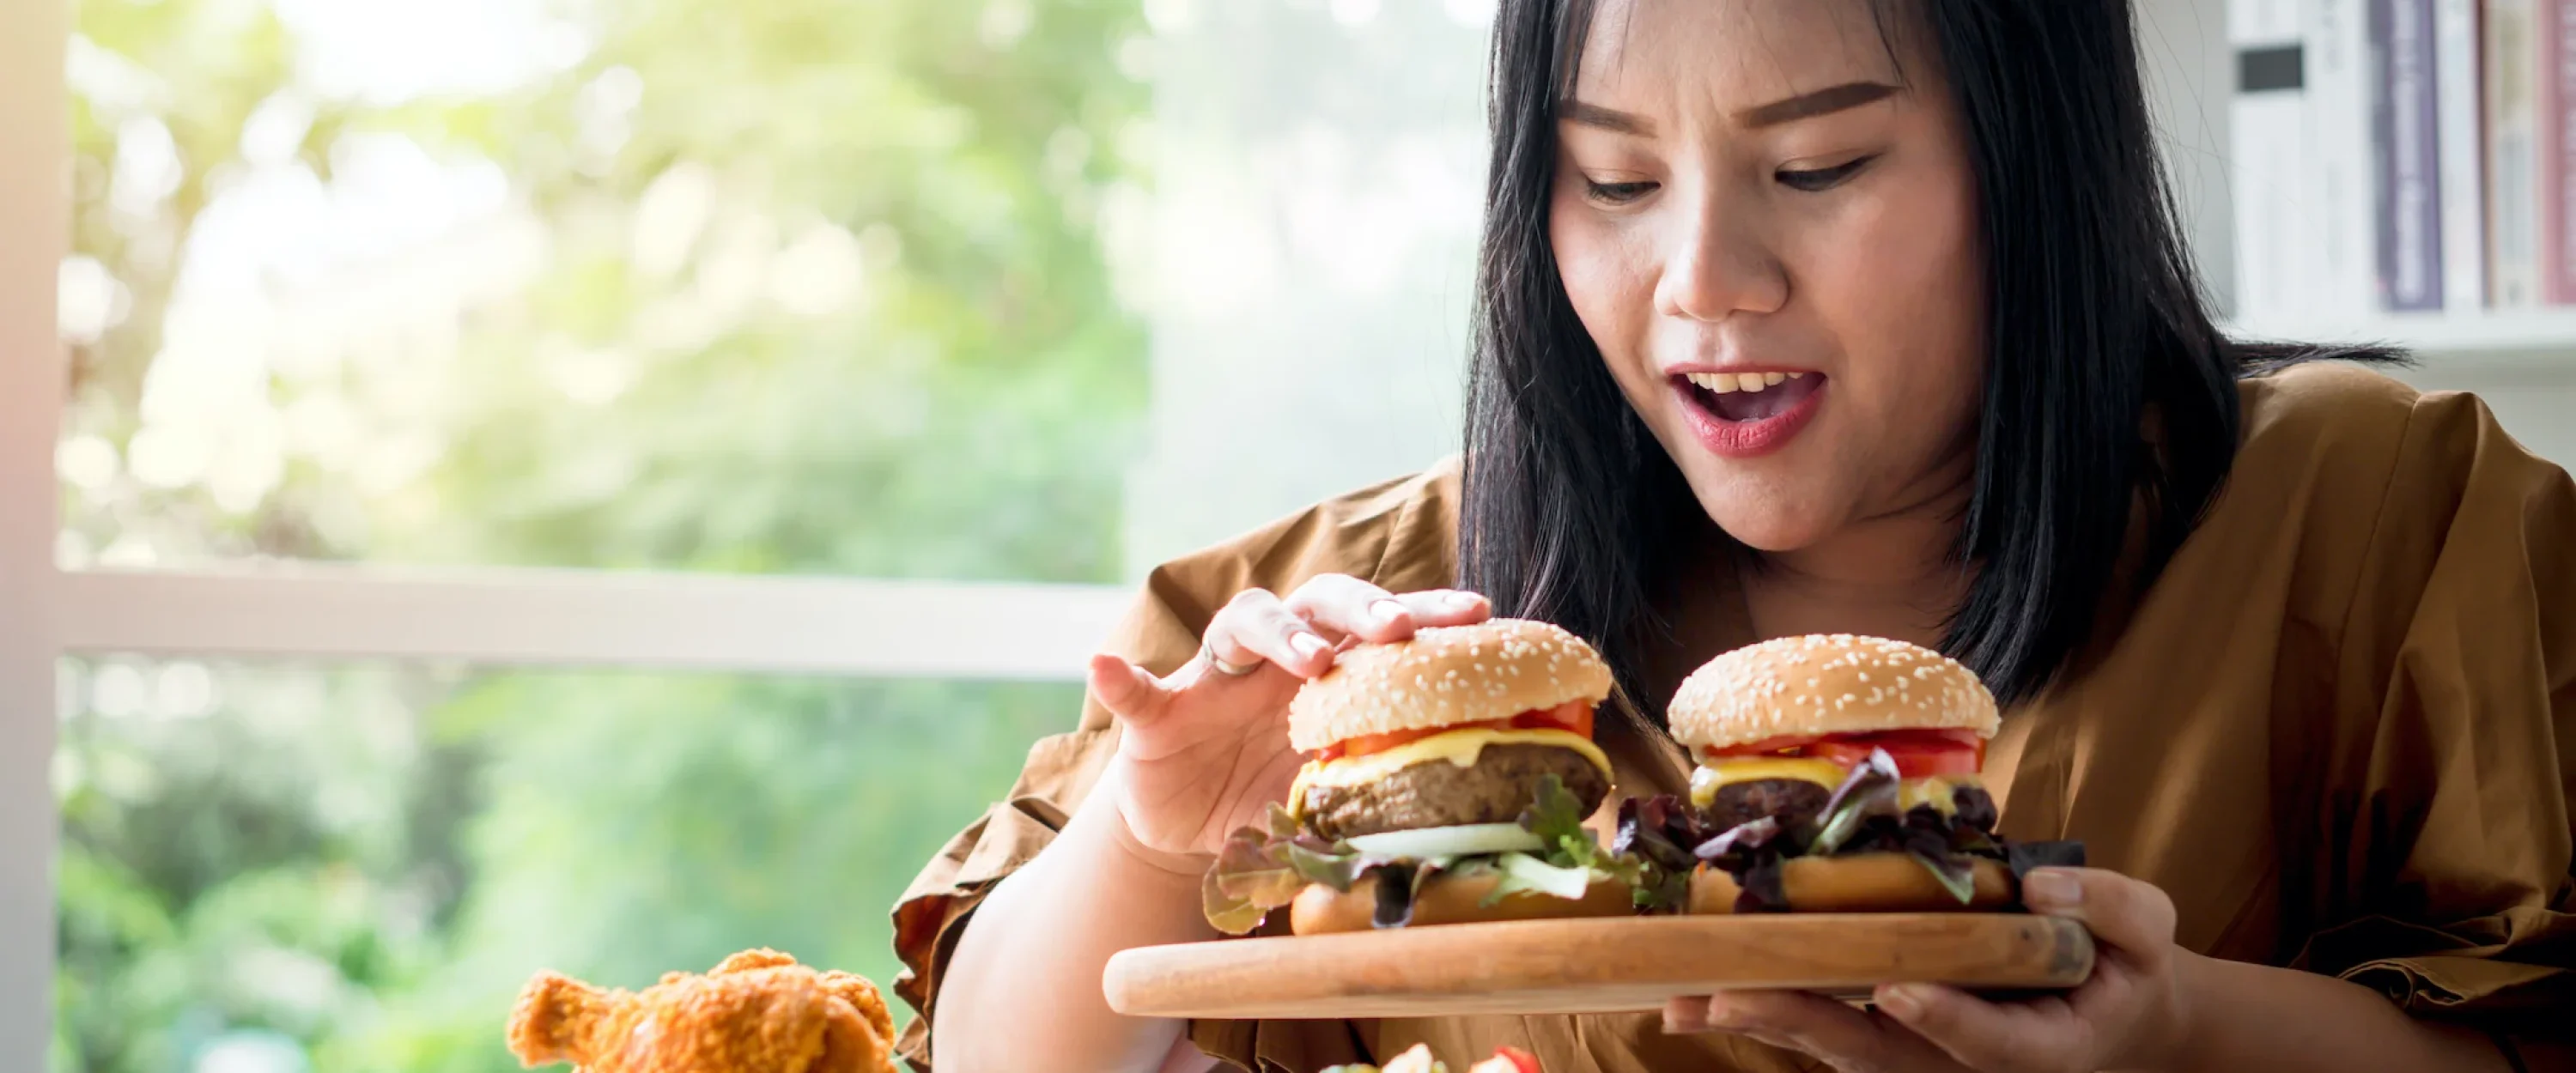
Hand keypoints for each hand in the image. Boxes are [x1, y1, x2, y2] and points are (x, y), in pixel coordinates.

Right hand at [1088, 575, 1491, 869]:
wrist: (1189, 827)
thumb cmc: (1266, 798)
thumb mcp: (1325, 799)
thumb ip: (1372, 797)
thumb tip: (1455, 826)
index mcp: (1328, 673)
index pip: (1380, 626)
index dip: (1427, 612)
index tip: (1478, 615)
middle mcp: (1278, 658)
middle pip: (1322, 602)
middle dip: (1362, 608)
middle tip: (1396, 630)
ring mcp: (1215, 677)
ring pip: (1245, 622)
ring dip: (1279, 632)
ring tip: (1308, 659)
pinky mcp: (1156, 711)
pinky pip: (1134, 688)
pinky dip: (1118, 678)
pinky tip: (1103, 668)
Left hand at [1662, 868, 2194, 1072]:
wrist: (2112, 1019)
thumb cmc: (2125, 971)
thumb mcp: (2149, 935)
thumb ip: (2113, 907)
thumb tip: (2045, 882)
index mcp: (2039, 1048)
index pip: (1988, 1040)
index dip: (1945, 1018)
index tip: (1899, 988)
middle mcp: (1967, 1067)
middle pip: (1880, 1054)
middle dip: (1805, 1023)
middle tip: (1729, 998)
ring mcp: (1923, 1061)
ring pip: (1837, 1051)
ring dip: (1764, 1024)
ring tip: (1687, 1004)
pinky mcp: (1891, 1043)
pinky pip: (1823, 1034)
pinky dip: (1765, 1014)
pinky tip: (1698, 999)